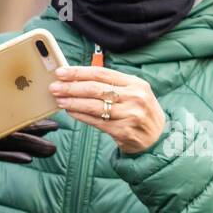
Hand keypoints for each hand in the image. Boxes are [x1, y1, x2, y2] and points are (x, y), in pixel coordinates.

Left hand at [48, 65, 164, 154]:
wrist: (158, 139)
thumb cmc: (140, 112)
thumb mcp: (134, 93)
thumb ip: (112, 85)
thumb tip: (78, 79)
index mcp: (136, 83)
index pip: (101, 73)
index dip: (79, 72)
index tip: (61, 72)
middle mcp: (134, 97)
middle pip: (95, 88)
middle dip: (71, 87)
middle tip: (54, 86)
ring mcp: (129, 115)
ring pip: (94, 106)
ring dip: (73, 102)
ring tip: (59, 99)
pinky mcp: (123, 131)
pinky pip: (96, 121)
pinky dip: (81, 116)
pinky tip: (70, 111)